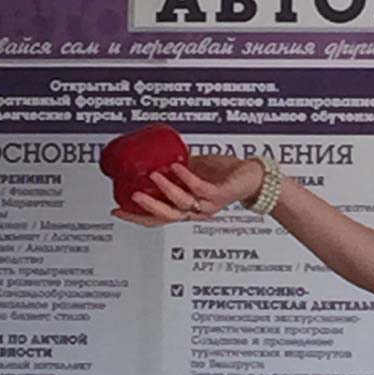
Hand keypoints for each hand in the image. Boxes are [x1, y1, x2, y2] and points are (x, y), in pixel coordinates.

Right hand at [113, 155, 263, 226]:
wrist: (255, 176)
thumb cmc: (229, 173)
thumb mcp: (196, 169)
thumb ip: (179, 167)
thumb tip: (161, 156)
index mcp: (187, 206)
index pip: (157, 217)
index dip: (136, 217)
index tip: (117, 210)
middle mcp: (196, 210)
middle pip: (166, 217)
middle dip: (146, 209)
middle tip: (132, 196)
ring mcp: (208, 204)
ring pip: (182, 204)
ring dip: (166, 190)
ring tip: (153, 176)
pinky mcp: (220, 194)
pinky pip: (201, 189)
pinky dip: (187, 177)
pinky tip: (178, 166)